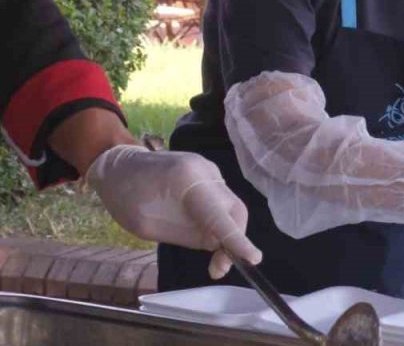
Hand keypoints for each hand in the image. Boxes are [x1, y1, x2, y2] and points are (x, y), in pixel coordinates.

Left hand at [87, 145, 261, 279]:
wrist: (117, 166)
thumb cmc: (124, 197)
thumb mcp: (146, 224)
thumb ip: (186, 234)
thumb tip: (217, 245)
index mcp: (188, 180)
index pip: (219, 214)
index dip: (237, 239)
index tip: (253, 258)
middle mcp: (207, 173)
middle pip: (234, 211)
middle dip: (234, 242)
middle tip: (218, 269)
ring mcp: (211, 174)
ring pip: (231, 209)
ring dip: (228, 236)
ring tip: (215, 262)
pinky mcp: (209, 180)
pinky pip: (222, 205)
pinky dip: (221, 225)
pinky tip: (208, 237)